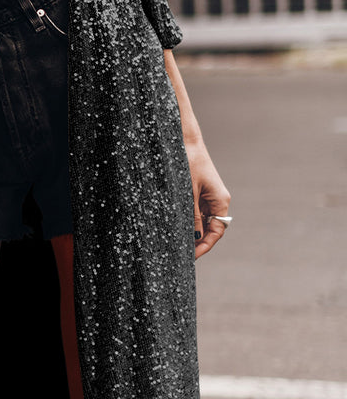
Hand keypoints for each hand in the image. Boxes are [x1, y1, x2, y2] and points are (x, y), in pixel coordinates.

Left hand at [184, 138, 231, 259]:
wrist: (186, 141)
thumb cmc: (188, 163)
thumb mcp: (188, 193)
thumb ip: (192, 216)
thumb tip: (193, 238)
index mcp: (220, 201)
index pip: (216, 231)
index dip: (205, 246)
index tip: (193, 257)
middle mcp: (217, 201)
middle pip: (211, 229)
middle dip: (198, 243)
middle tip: (183, 255)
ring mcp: (209, 197)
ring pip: (203, 222)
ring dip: (192, 233)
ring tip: (178, 245)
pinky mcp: (200, 193)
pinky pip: (197, 213)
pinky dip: (189, 222)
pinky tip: (178, 229)